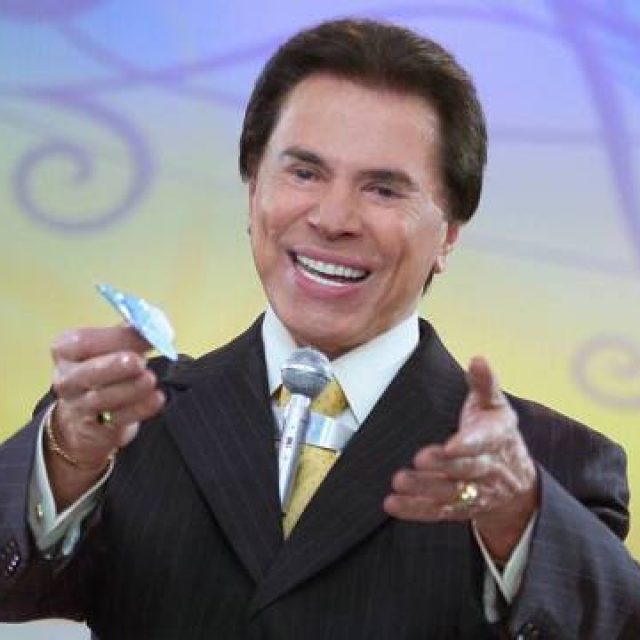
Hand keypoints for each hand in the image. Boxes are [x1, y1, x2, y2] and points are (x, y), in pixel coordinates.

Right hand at [49, 325, 165, 472]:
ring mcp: (80, 406)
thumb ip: (132, 333)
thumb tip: (158, 324)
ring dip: (130, 389)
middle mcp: (68, 379)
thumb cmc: (103, 369)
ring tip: (150, 379)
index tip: (144, 335)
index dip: (115, 338)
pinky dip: (140, 409)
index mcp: (66, 351)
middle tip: (137, 362)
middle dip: (113, 367)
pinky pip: (119, 419)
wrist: (88, 416)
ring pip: (102, 398)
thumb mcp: (110, 346)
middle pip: (87, 373)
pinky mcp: (99, 428)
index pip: (84, 342)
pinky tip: (156, 398)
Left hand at [384, 356, 538, 562]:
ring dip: (424, 488)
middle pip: (465, 470)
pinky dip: (414, 510)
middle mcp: (487, 468)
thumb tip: (478, 359)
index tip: (452, 443)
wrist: (514, 480)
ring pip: (449, 493)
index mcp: (497, 438)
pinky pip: (436, 512)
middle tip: (419, 459)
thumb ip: (484, 384)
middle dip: (443, 466)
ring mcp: (473, 492)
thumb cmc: (496, 432)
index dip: (468, 444)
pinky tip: (392, 504)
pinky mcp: (457, 509)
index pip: (483, 442)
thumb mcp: (494, 406)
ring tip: (399, 480)